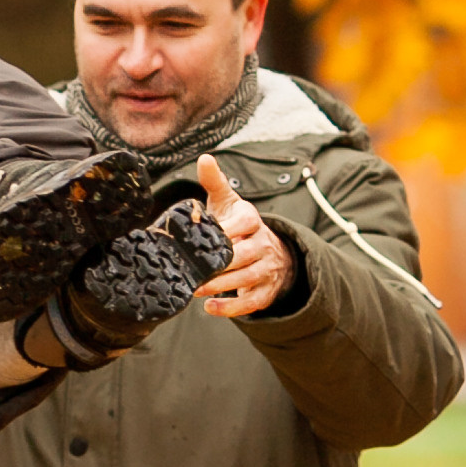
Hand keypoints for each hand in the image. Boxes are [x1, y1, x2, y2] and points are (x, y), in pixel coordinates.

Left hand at [195, 152, 295, 319]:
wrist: (270, 252)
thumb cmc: (239, 225)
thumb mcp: (229, 202)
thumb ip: (215, 182)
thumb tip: (204, 158)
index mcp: (252, 220)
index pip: (247, 221)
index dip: (229, 229)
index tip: (210, 235)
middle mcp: (263, 244)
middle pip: (245, 254)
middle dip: (221, 264)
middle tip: (195, 269)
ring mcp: (267, 268)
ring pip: (248, 278)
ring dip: (222, 286)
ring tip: (196, 289)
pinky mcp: (265, 291)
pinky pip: (252, 302)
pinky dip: (231, 308)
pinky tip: (209, 308)